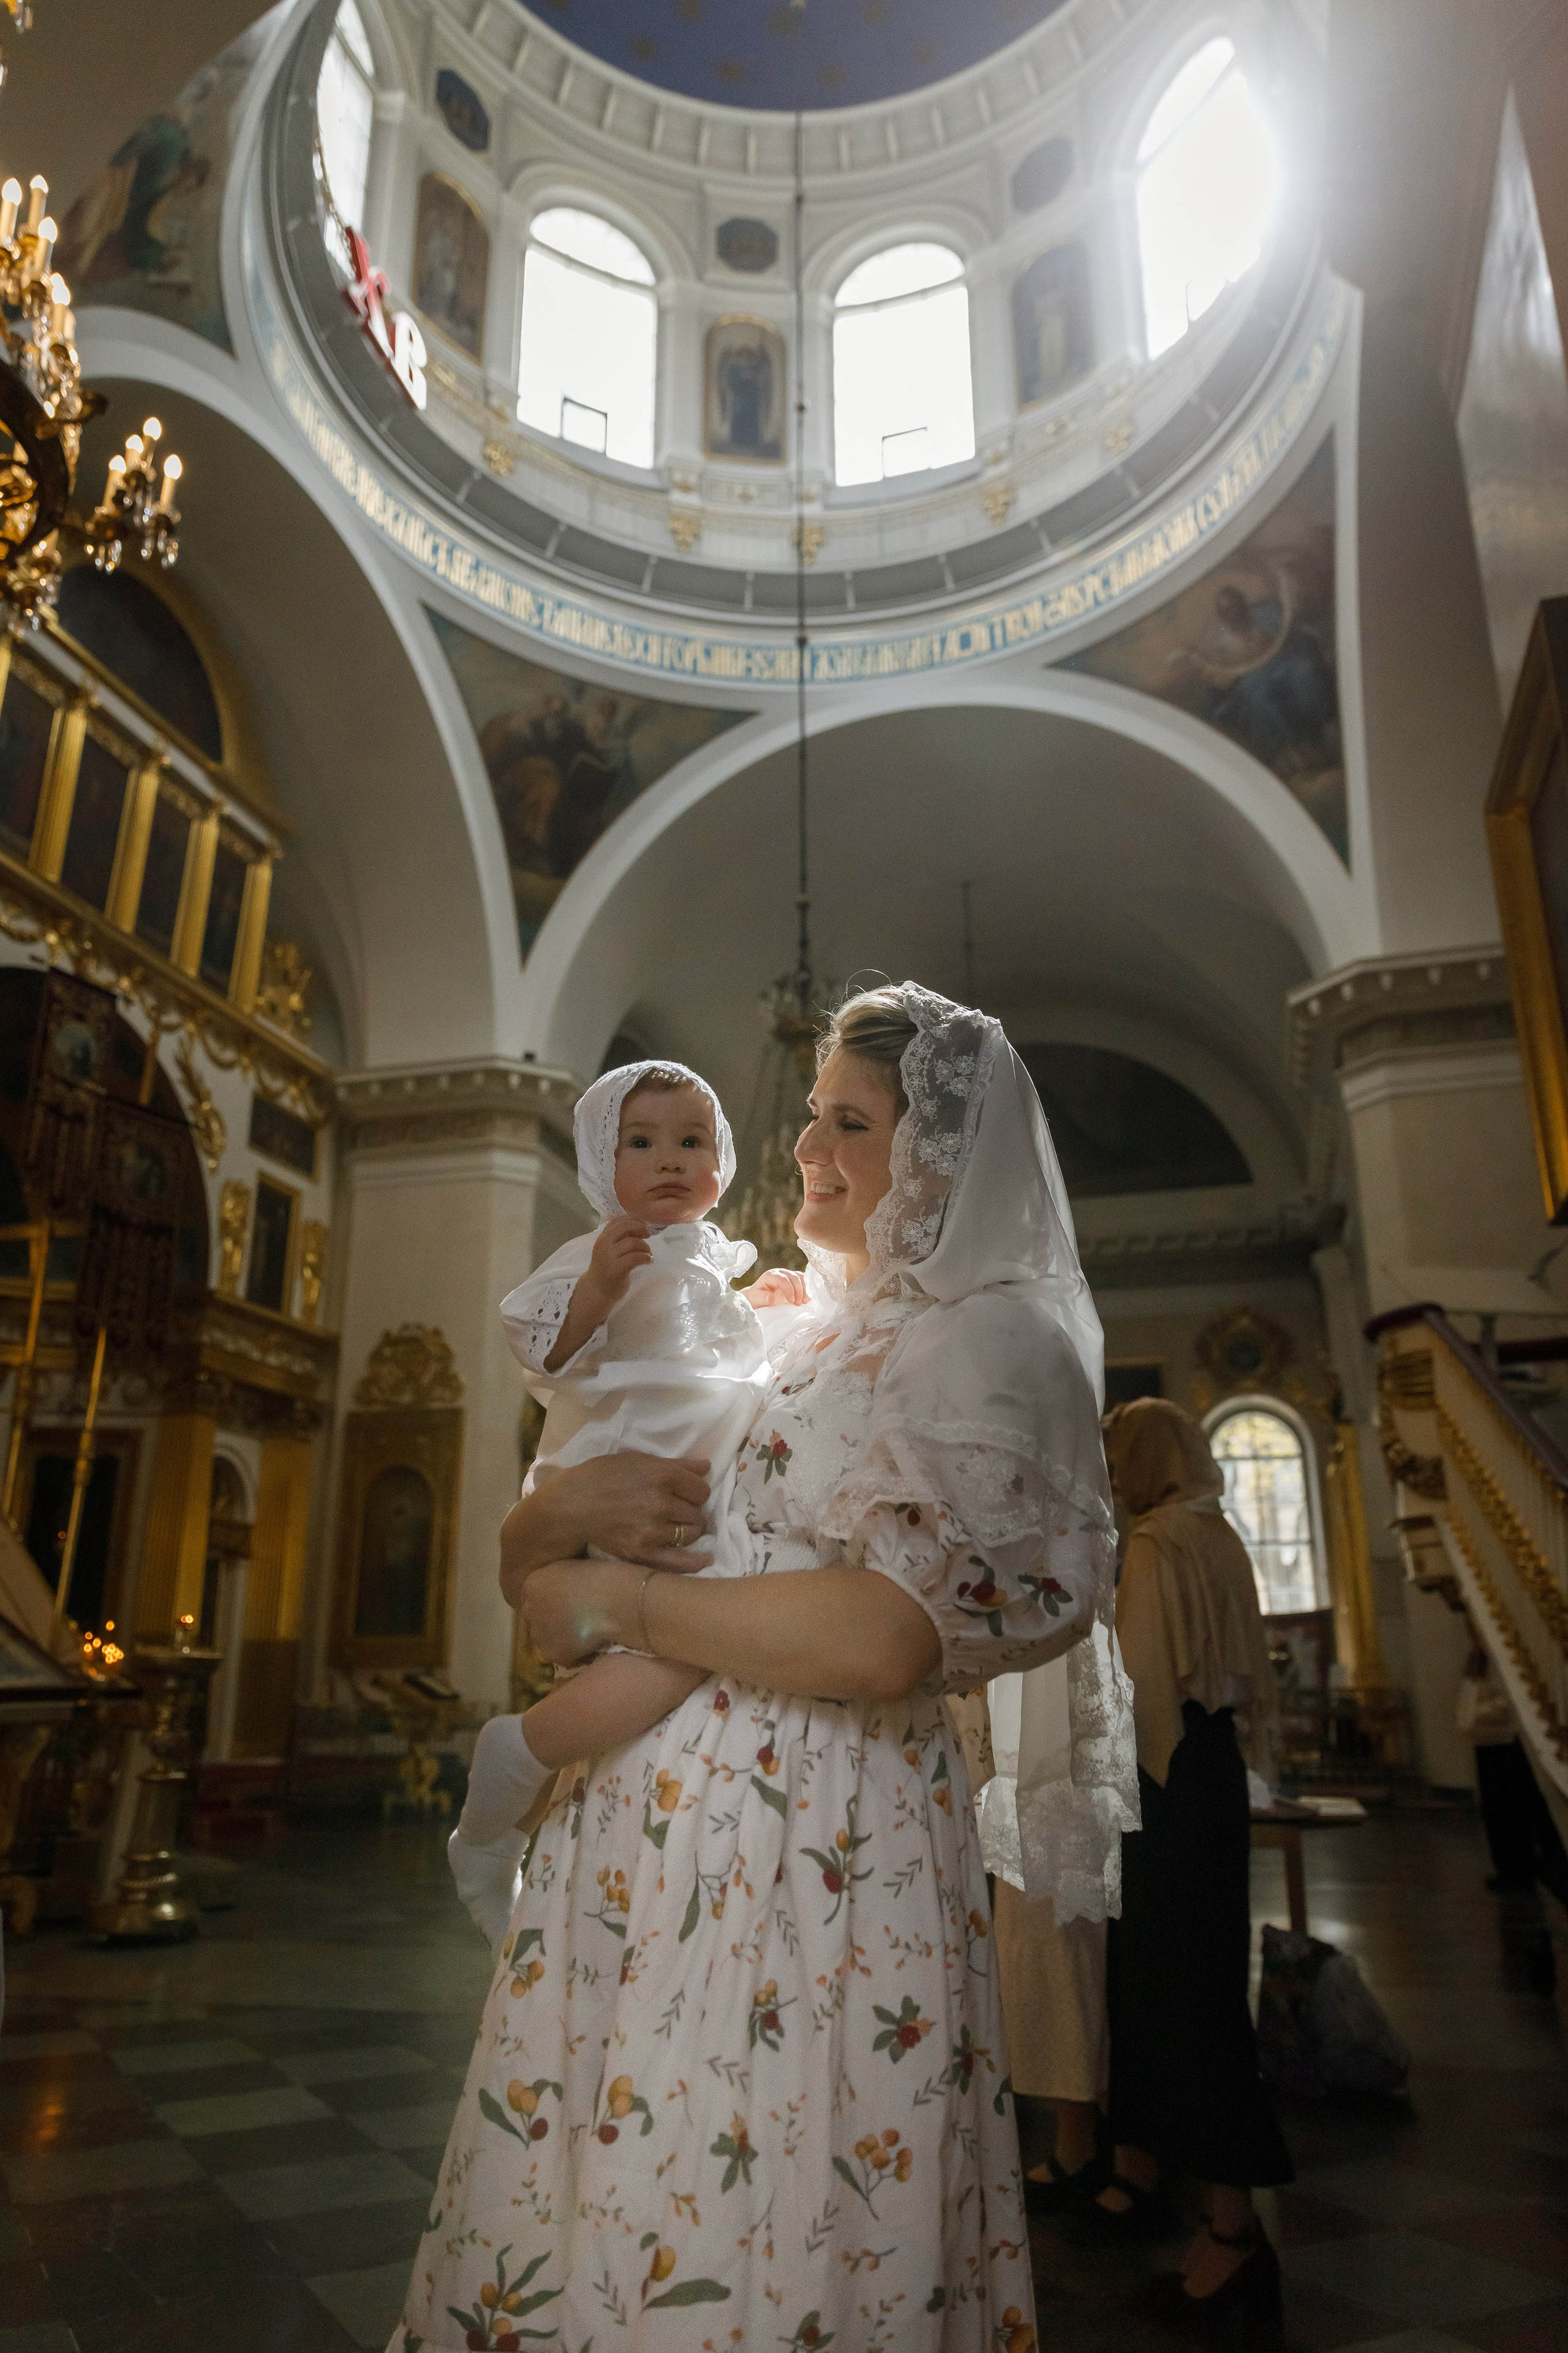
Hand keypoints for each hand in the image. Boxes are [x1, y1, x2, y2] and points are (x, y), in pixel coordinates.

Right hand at [500, 1452, 712, 1603]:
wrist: (569, 1506)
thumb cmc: (600, 1477)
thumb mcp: (636, 1460)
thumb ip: (675, 1464)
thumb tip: (707, 1467)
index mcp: (660, 1475)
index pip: (700, 1489)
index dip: (696, 1491)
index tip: (688, 1493)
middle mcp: (660, 1502)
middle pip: (697, 1512)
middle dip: (691, 1511)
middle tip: (679, 1511)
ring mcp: (652, 1530)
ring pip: (690, 1534)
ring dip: (688, 1531)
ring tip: (677, 1528)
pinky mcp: (642, 1553)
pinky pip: (679, 1561)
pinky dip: (695, 1561)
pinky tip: (707, 1559)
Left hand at [522, 1558, 640, 1665]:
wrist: (615, 1601)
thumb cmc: (601, 1576)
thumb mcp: (571, 1567)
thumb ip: (557, 1582)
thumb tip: (559, 1595)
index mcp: (532, 1584)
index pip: (534, 1597)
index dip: (551, 1602)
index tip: (569, 1605)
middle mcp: (528, 1609)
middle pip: (536, 1619)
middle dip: (552, 1620)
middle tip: (577, 1619)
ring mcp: (538, 1633)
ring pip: (546, 1639)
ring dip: (560, 1637)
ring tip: (585, 1632)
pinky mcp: (551, 1653)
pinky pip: (561, 1655)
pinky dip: (573, 1653)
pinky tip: (590, 1643)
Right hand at [586, 1214, 652, 1308]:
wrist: (597, 1290)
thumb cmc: (606, 1268)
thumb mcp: (608, 1249)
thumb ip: (618, 1237)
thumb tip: (638, 1225)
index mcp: (603, 1237)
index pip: (618, 1221)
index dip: (634, 1220)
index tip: (643, 1225)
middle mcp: (604, 1244)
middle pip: (626, 1228)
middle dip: (641, 1229)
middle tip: (648, 1236)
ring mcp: (610, 1256)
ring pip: (633, 1242)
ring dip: (645, 1247)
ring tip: (648, 1253)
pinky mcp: (617, 1269)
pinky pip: (636, 1257)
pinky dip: (646, 1257)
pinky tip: (649, 1261)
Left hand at [745, 1267, 808, 1307]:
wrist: (760, 1299)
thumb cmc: (757, 1299)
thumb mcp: (756, 1299)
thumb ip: (762, 1298)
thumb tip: (770, 1297)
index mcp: (771, 1275)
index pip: (783, 1279)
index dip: (789, 1289)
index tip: (792, 1301)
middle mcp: (781, 1273)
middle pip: (794, 1277)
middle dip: (798, 1290)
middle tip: (798, 1304)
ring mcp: (789, 1275)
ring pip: (801, 1278)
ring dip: (805, 1290)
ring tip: (804, 1302)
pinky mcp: (794, 1281)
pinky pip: (804, 1281)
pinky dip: (807, 1290)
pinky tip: (807, 1299)